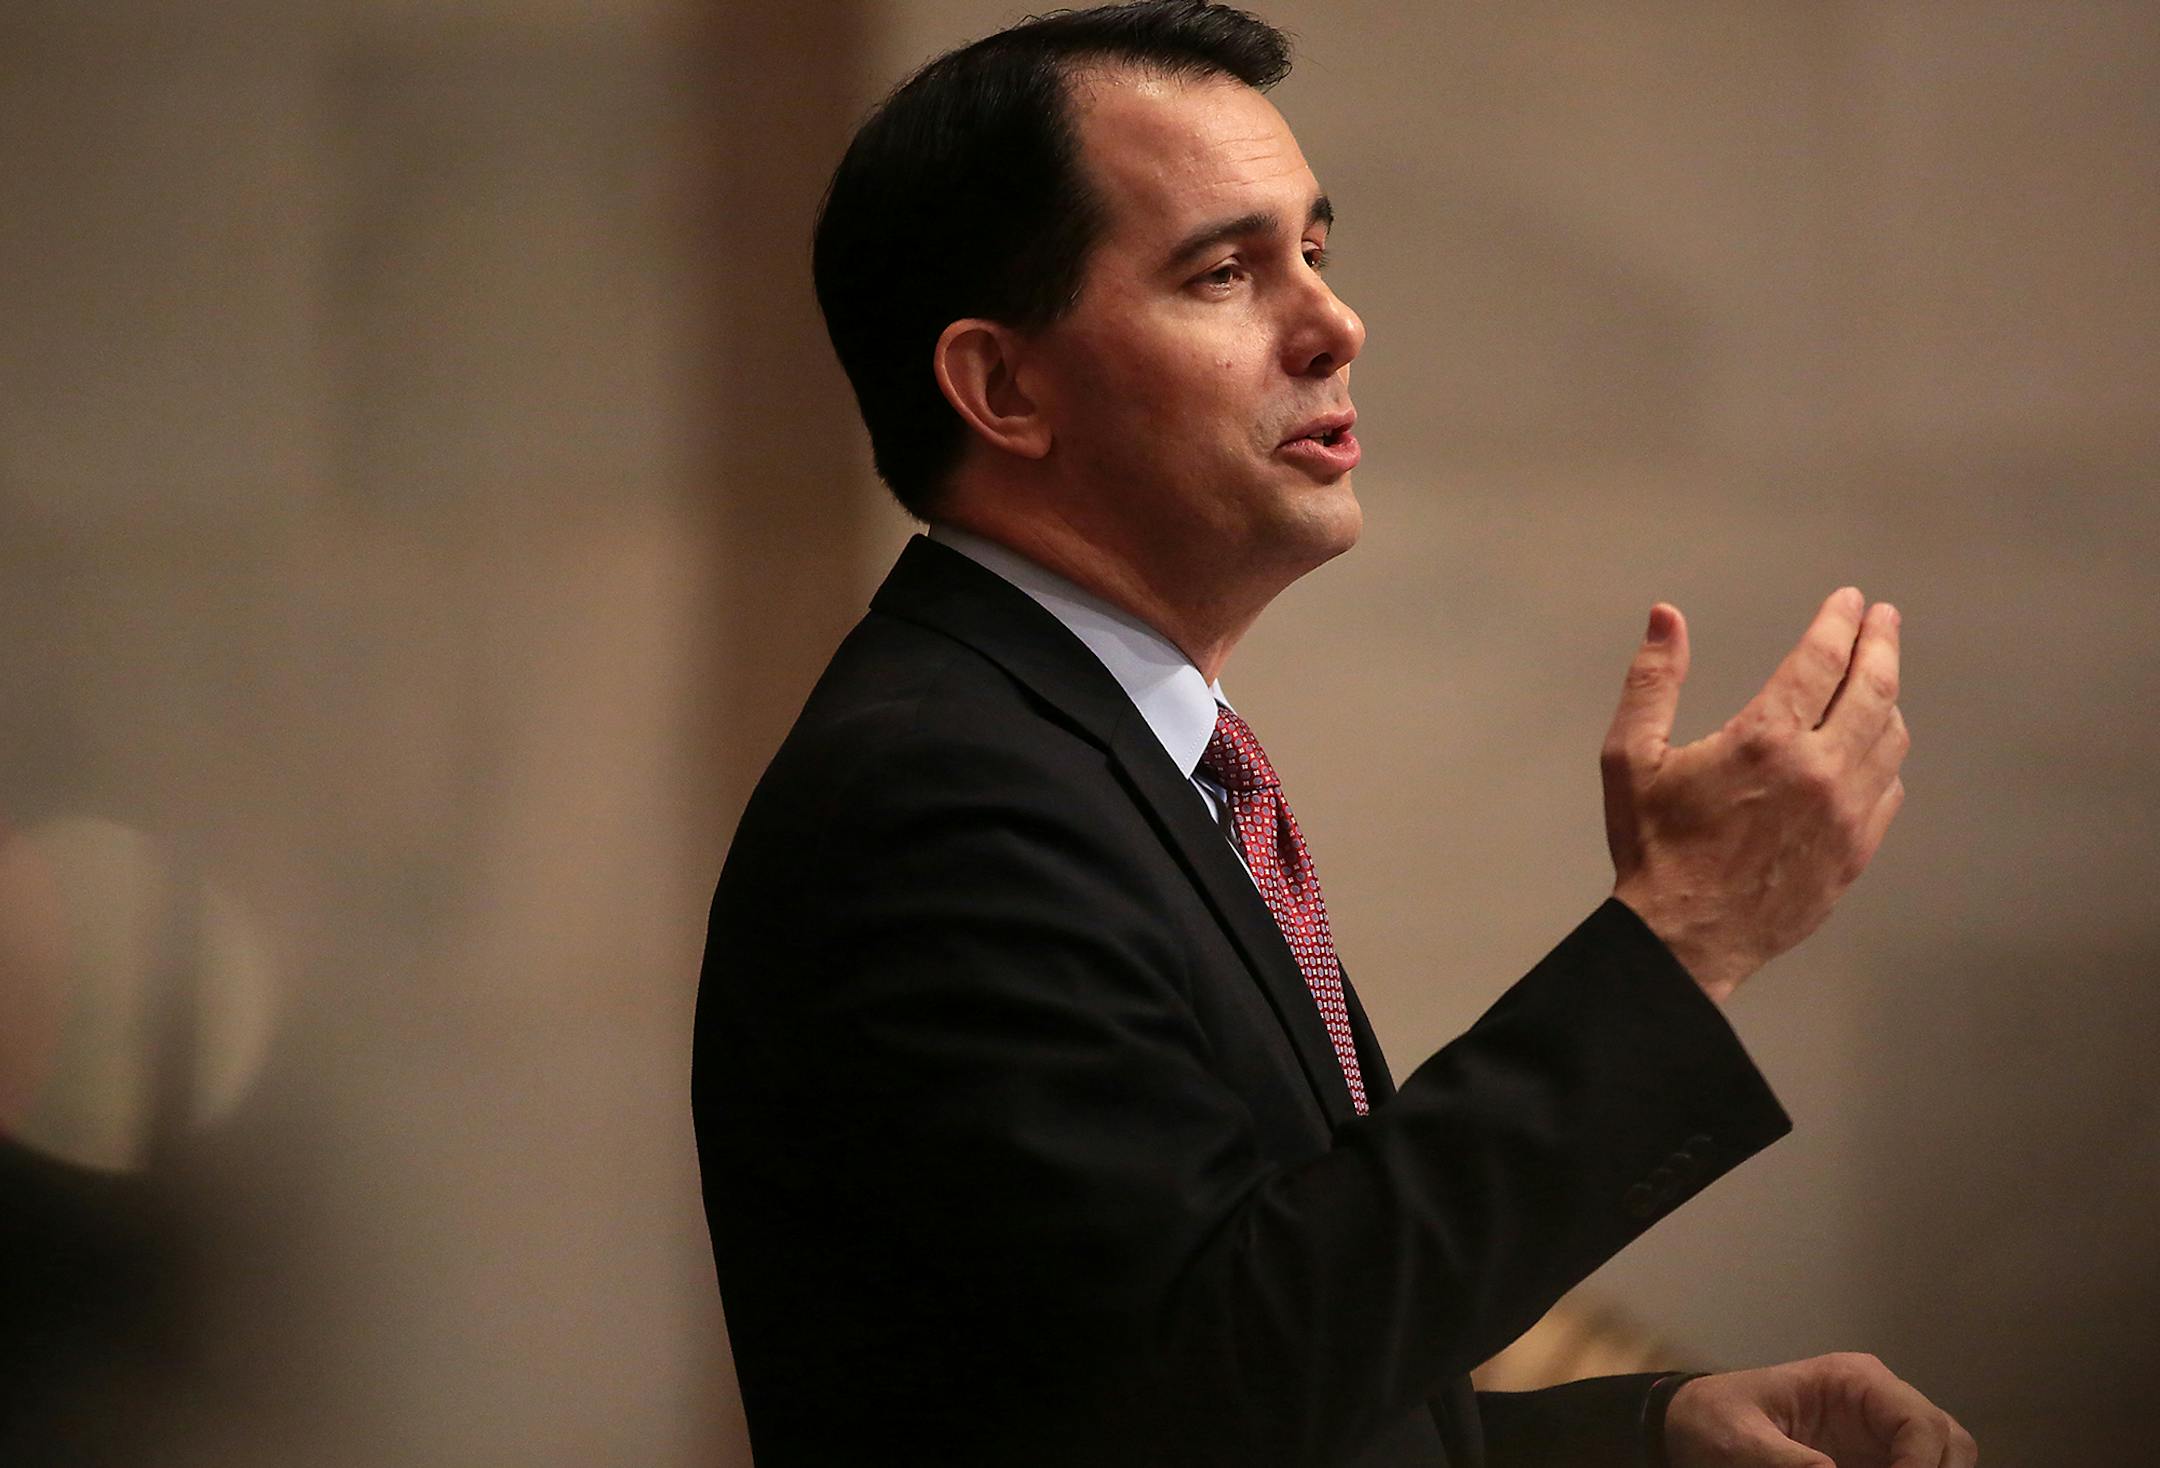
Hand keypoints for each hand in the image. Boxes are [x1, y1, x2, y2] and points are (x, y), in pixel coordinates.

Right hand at [1601, 588, 1908, 999]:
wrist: (1684, 937)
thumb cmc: (1653, 847)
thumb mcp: (1630, 758)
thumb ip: (1652, 681)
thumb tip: (1665, 616)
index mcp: (1765, 740)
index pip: (1821, 660)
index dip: (1839, 622)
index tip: (1850, 601)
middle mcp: (1819, 769)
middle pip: (1873, 688)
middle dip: (1882, 644)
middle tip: (1884, 619)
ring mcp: (1846, 813)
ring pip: (1890, 737)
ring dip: (1888, 696)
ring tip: (1880, 675)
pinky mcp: (1857, 850)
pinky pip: (1889, 788)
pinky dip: (1887, 754)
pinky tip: (1875, 745)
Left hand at [1666, 1353, 1976, 1467]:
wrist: (1692, 1425)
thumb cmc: (1715, 1420)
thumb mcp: (1741, 1440)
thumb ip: (1786, 1462)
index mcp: (1854, 1380)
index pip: (1920, 1421)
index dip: (1922, 1465)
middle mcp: (1878, 1402)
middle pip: (1948, 1440)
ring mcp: (1880, 1433)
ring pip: (1942, 1458)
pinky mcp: (1873, 1460)